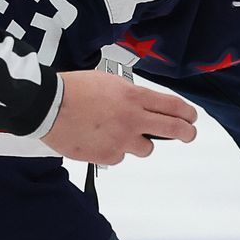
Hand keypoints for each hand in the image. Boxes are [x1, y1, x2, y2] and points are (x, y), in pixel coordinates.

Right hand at [42, 71, 196, 163]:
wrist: (47, 106)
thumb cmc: (75, 89)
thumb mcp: (110, 83)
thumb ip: (132, 96)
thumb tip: (145, 107)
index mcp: (134, 97)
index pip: (173, 106)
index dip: (187, 113)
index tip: (192, 117)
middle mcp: (132, 119)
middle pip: (173, 130)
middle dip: (186, 133)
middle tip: (189, 134)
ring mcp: (121, 139)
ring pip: (146, 148)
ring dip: (140, 142)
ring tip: (121, 133)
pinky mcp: (107, 156)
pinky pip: (120, 156)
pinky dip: (114, 150)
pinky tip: (99, 139)